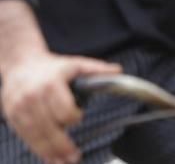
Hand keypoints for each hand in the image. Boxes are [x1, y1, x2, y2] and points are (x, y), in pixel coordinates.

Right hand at [1, 53, 120, 163]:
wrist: (21, 65)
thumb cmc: (52, 67)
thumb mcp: (76, 64)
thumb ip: (97, 69)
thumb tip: (118, 71)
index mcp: (51, 83)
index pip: (62, 107)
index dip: (72, 117)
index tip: (79, 118)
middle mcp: (33, 96)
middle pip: (48, 126)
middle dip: (61, 144)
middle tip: (74, 156)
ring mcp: (20, 107)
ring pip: (35, 134)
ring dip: (49, 151)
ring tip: (63, 161)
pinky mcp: (12, 116)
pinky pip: (25, 136)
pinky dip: (37, 148)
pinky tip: (49, 156)